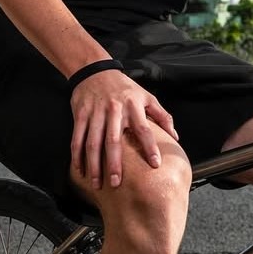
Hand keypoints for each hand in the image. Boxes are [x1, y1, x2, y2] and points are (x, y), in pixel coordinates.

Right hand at [70, 70, 178, 190]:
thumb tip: (175, 137)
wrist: (95, 70)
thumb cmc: (124, 87)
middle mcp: (114, 110)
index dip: (150, 147)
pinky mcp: (81, 114)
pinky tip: (80, 170)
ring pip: (93, 142)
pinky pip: (77, 138)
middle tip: (117, 183)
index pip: (144, 130)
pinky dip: (77, 155)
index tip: (155, 164)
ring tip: (96, 183)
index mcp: (133, 106)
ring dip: (94, 164)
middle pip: (113, 141)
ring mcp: (95, 113)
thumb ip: (162, 116)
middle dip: (115, 164)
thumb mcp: (146, 96)